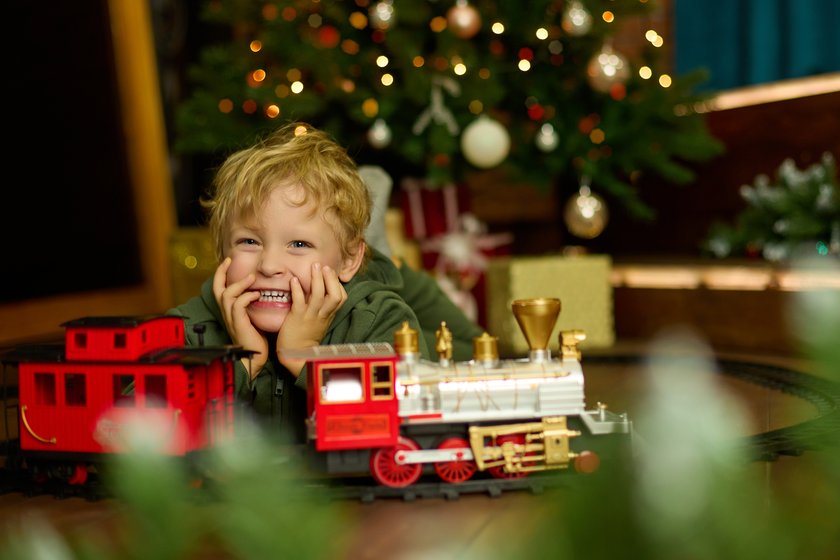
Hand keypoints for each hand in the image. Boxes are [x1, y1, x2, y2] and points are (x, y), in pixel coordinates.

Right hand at [213, 257, 266, 379]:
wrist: (254, 359)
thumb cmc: (257, 340)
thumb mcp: (254, 318)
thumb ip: (254, 305)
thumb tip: (264, 291)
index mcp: (229, 311)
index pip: (220, 289)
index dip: (222, 274)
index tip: (229, 262)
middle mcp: (227, 314)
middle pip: (217, 288)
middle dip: (221, 273)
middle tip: (229, 261)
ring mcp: (231, 319)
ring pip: (227, 295)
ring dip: (239, 284)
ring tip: (252, 278)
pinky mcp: (238, 324)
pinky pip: (237, 306)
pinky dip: (247, 297)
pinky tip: (258, 295)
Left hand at [277, 262, 346, 374]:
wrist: (296, 354)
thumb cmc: (306, 336)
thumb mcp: (320, 322)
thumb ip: (322, 308)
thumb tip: (321, 292)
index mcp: (328, 315)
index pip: (341, 298)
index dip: (337, 284)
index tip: (330, 273)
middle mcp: (322, 315)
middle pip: (335, 295)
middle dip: (331, 279)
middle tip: (325, 266)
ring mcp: (310, 316)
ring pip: (319, 296)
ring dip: (317, 280)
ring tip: (314, 266)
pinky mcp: (297, 318)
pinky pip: (299, 301)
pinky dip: (297, 289)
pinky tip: (294, 279)